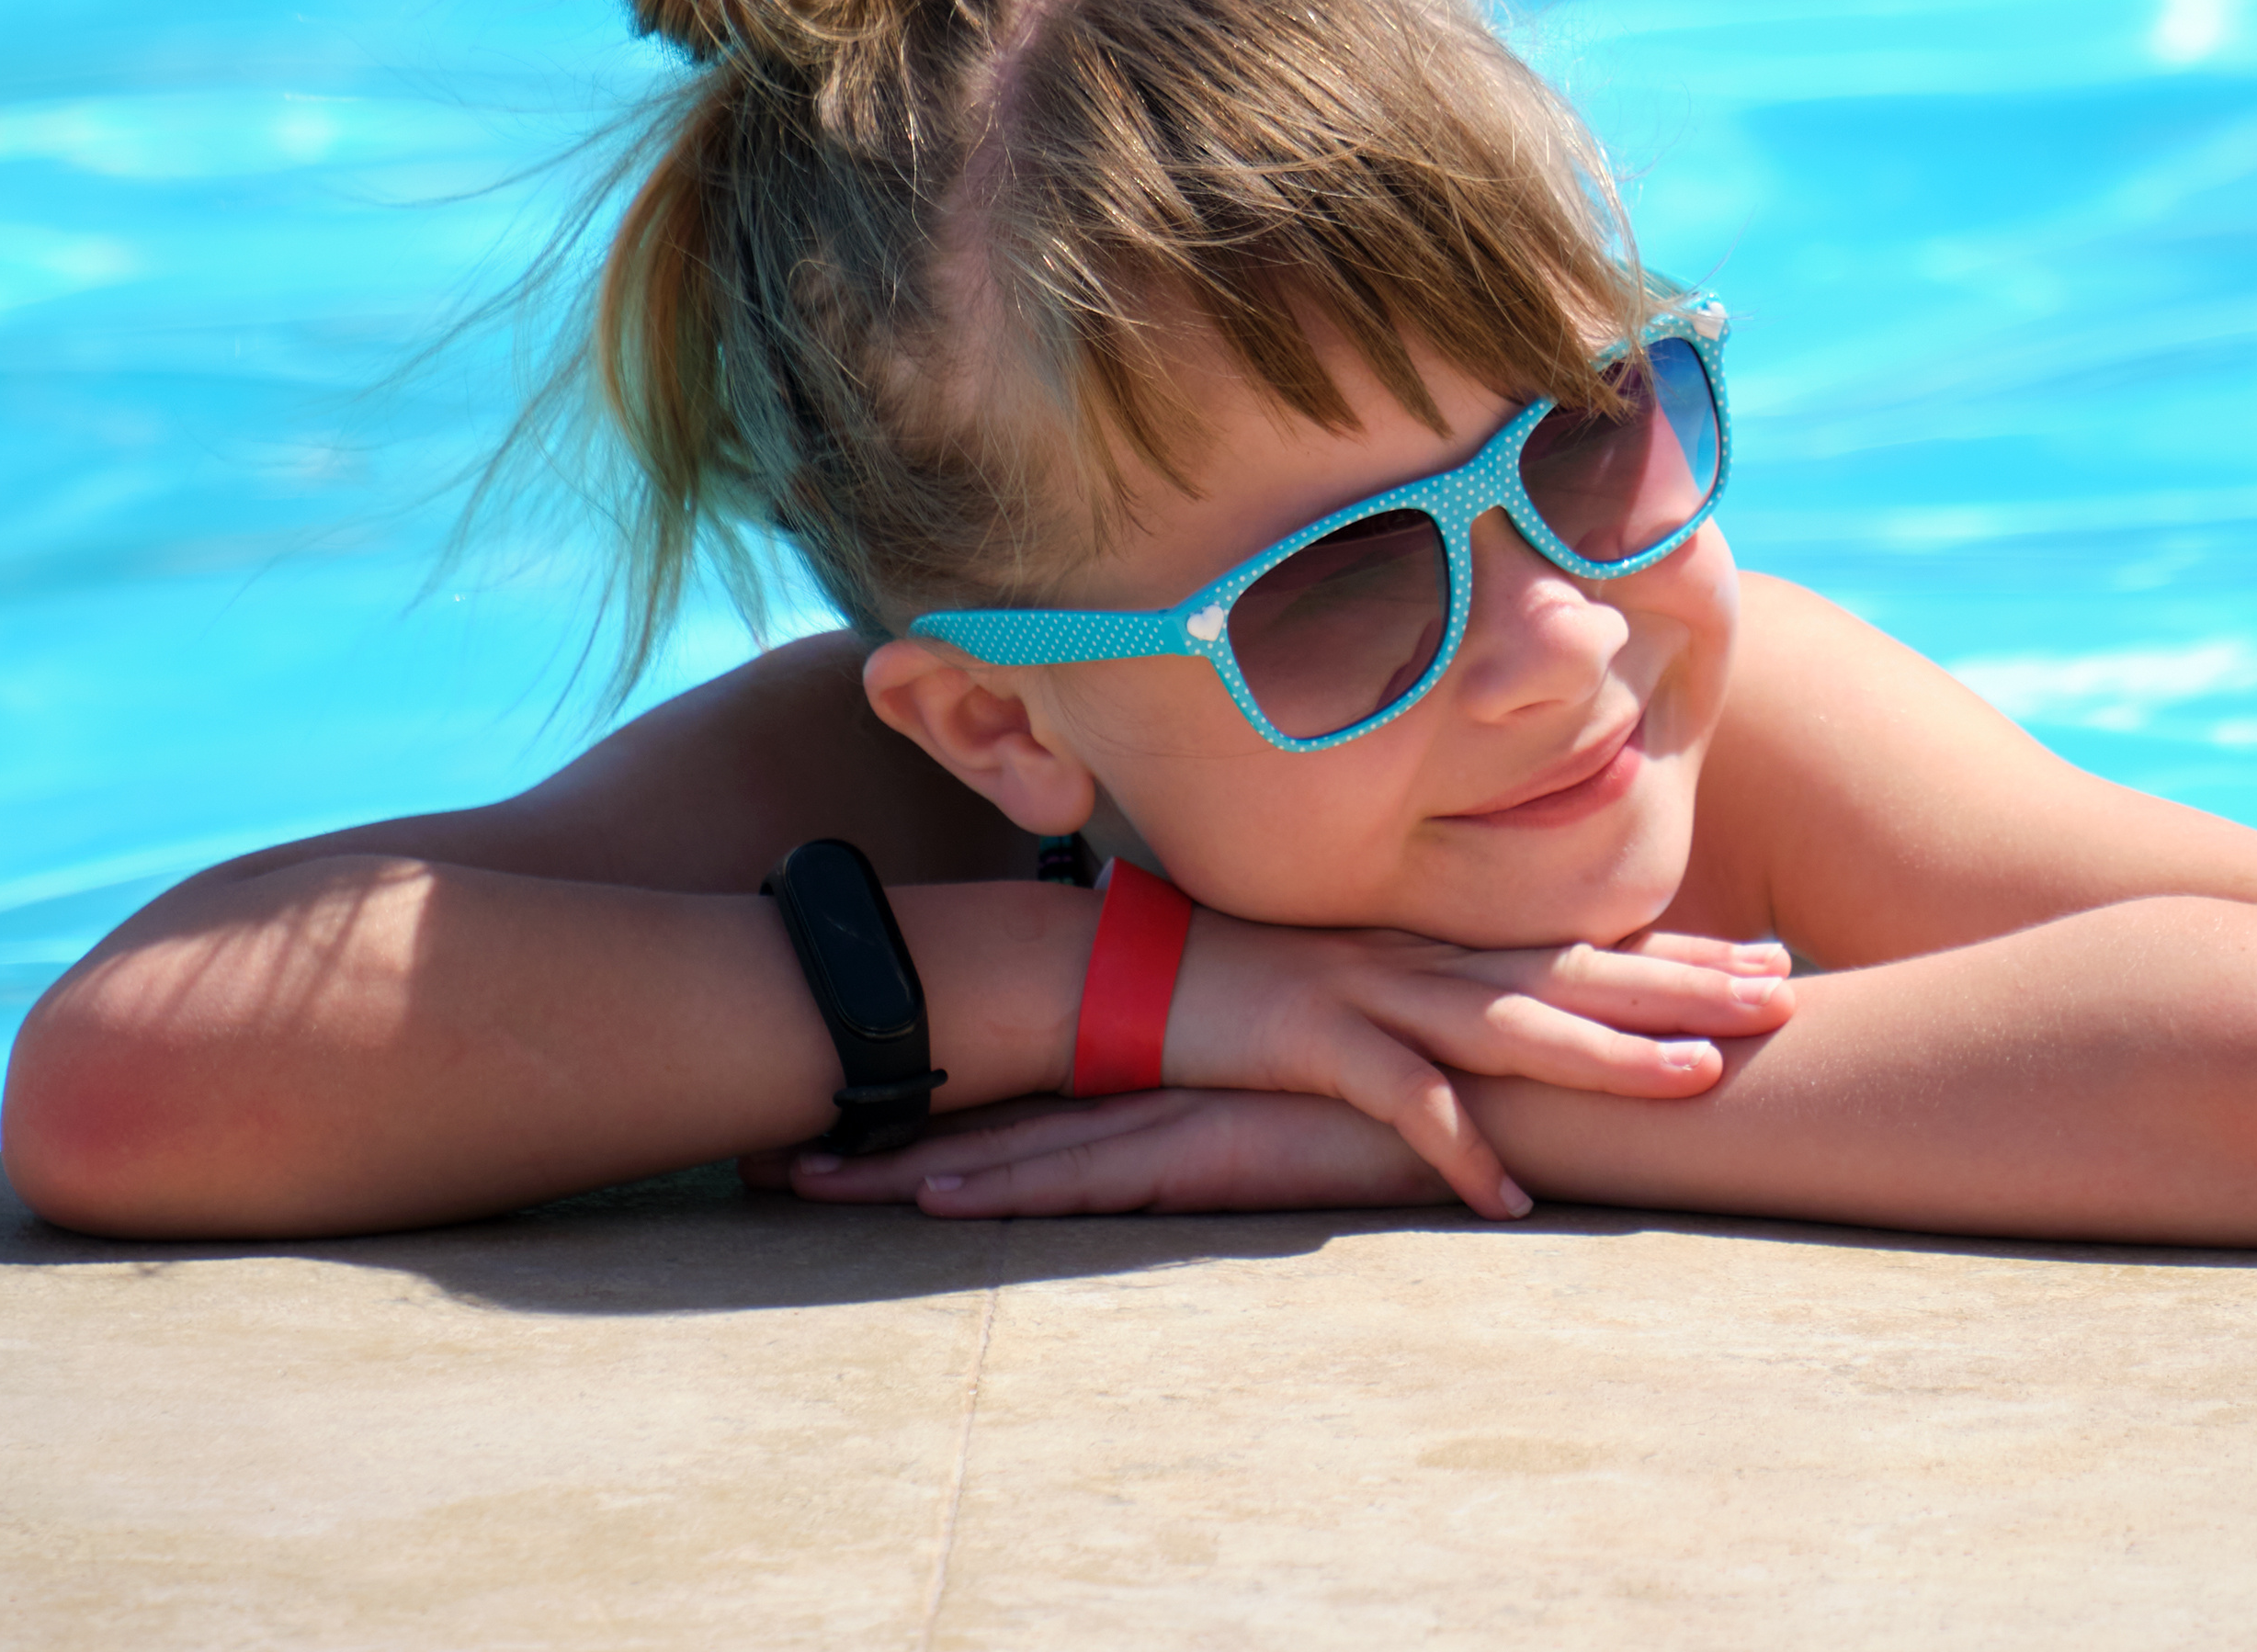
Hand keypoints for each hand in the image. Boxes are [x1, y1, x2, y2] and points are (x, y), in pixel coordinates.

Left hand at [747, 1087, 1444, 1218]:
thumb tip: (1172, 1086)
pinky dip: (1014, 1187)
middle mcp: (1149, 1076)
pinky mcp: (1216, 1147)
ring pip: (1018, 1145)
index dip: (924, 1091)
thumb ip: (1228, 1076)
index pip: (1018, 1080)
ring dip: (910, 1167)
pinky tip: (945, 1199)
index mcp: (1160, 1057)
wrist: (1495, 1067)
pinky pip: (1098, 1176)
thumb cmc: (1405, 1074)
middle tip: (761, 1153)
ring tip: (809, 1179)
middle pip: (987, 1110)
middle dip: (875, 1131)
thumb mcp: (1291, 1072)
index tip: (832, 1096)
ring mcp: (1176, 1109)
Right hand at [1154, 914, 1792, 1215]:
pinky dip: (1458, 1146)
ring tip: (1692, 1079)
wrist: (1147, 975)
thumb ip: (1458, 1006)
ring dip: (1607, 1053)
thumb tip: (1536, 1035)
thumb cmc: (1273, 996)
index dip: (1685, 954)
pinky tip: (1509, 1198)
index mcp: (1454, 949)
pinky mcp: (1320, 1039)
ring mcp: (1380, 991)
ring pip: (1513, 1022)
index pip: (1590, 949)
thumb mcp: (1382, 992)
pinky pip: (1403, 1100)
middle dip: (1685, 984)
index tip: (1777, 959)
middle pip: (1580, 972)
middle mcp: (1434, 960)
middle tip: (1783, 997)